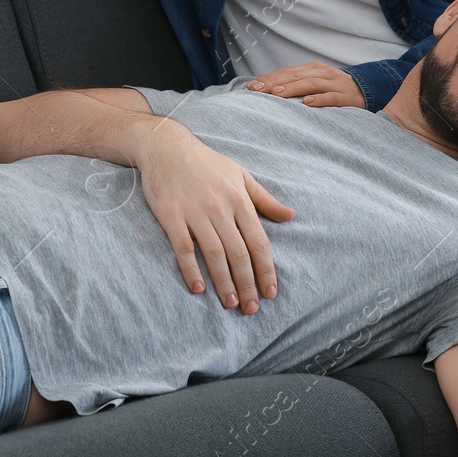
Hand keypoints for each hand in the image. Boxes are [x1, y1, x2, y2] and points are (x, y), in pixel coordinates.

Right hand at [134, 122, 295, 314]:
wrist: (167, 147)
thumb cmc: (207, 163)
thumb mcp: (241, 175)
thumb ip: (264, 199)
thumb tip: (291, 216)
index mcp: (239, 199)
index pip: (259, 242)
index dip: (266, 270)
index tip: (271, 293)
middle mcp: (220, 208)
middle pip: (238, 253)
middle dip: (248, 284)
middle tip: (252, 309)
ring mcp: (195, 212)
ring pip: (214, 254)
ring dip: (224, 282)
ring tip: (231, 304)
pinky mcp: (171, 216)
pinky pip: (183, 248)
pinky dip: (191, 269)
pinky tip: (199, 288)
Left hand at [245, 62, 364, 107]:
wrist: (367, 89)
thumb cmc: (334, 88)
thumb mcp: (315, 81)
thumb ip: (296, 83)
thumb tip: (269, 90)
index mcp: (311, 69)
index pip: (285, 72)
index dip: (268, 78)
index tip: (250, 86)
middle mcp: (321, 73)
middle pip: (294, 76)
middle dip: (273, 83)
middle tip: (256, 90)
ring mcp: (333, 84)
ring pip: (310, 84)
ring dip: (291, 89)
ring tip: (276, 94)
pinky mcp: (345, 96)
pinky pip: (330, 97)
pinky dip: (318, 99)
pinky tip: (306, 103)